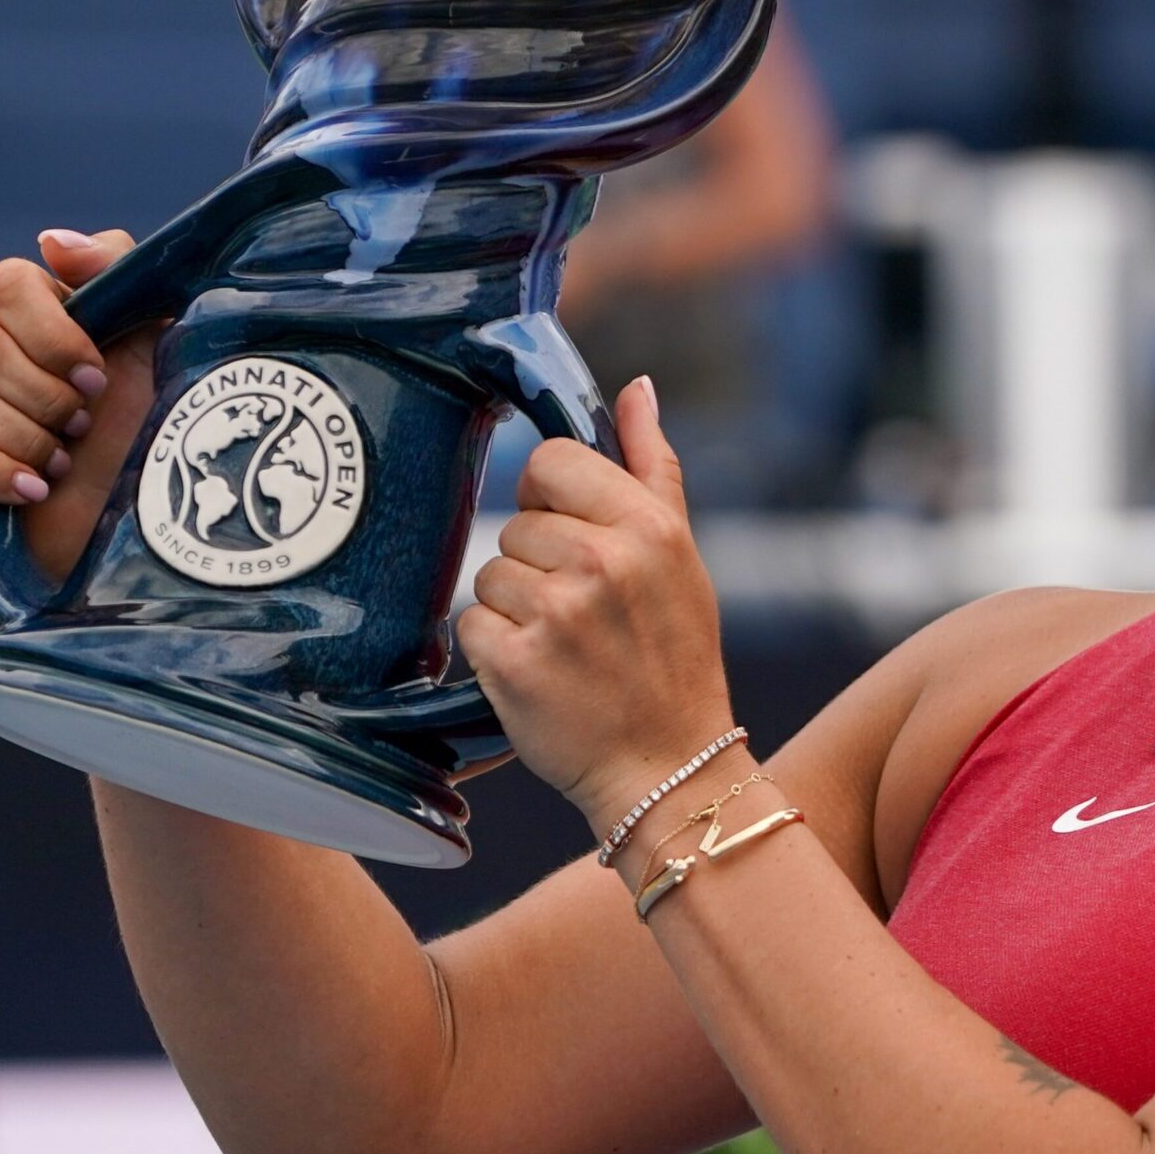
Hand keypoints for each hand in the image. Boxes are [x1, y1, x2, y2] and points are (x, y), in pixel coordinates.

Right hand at [0, 228, 160, 583]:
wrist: (141, 526)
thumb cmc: (150, 429)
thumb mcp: (157, 344)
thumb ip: (116, 274)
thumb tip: (51, 242)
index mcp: (30, 319)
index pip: (5, 283)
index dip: (51, 330)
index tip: (98, 374)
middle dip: (42, 393)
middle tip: (85, 426)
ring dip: (20, 434)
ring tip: (64, 464)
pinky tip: (34, 491)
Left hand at [459, 377, 736, 824]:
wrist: (669, 766)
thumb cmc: (674, 656)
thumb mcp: (683, 555)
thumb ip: (653, 465)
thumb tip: (637, 387)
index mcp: (649, 525)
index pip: (552, 462)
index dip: (549, 497)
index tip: (571, 536)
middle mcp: (604, 560)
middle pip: (516, 522)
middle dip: (536, 562)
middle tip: (579, 611)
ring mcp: (557, 612)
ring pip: (490, 572)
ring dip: (513, 608)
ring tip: (560, 644)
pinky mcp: (514, 661)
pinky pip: (472, 623)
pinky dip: (493, 650)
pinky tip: (536, 672)